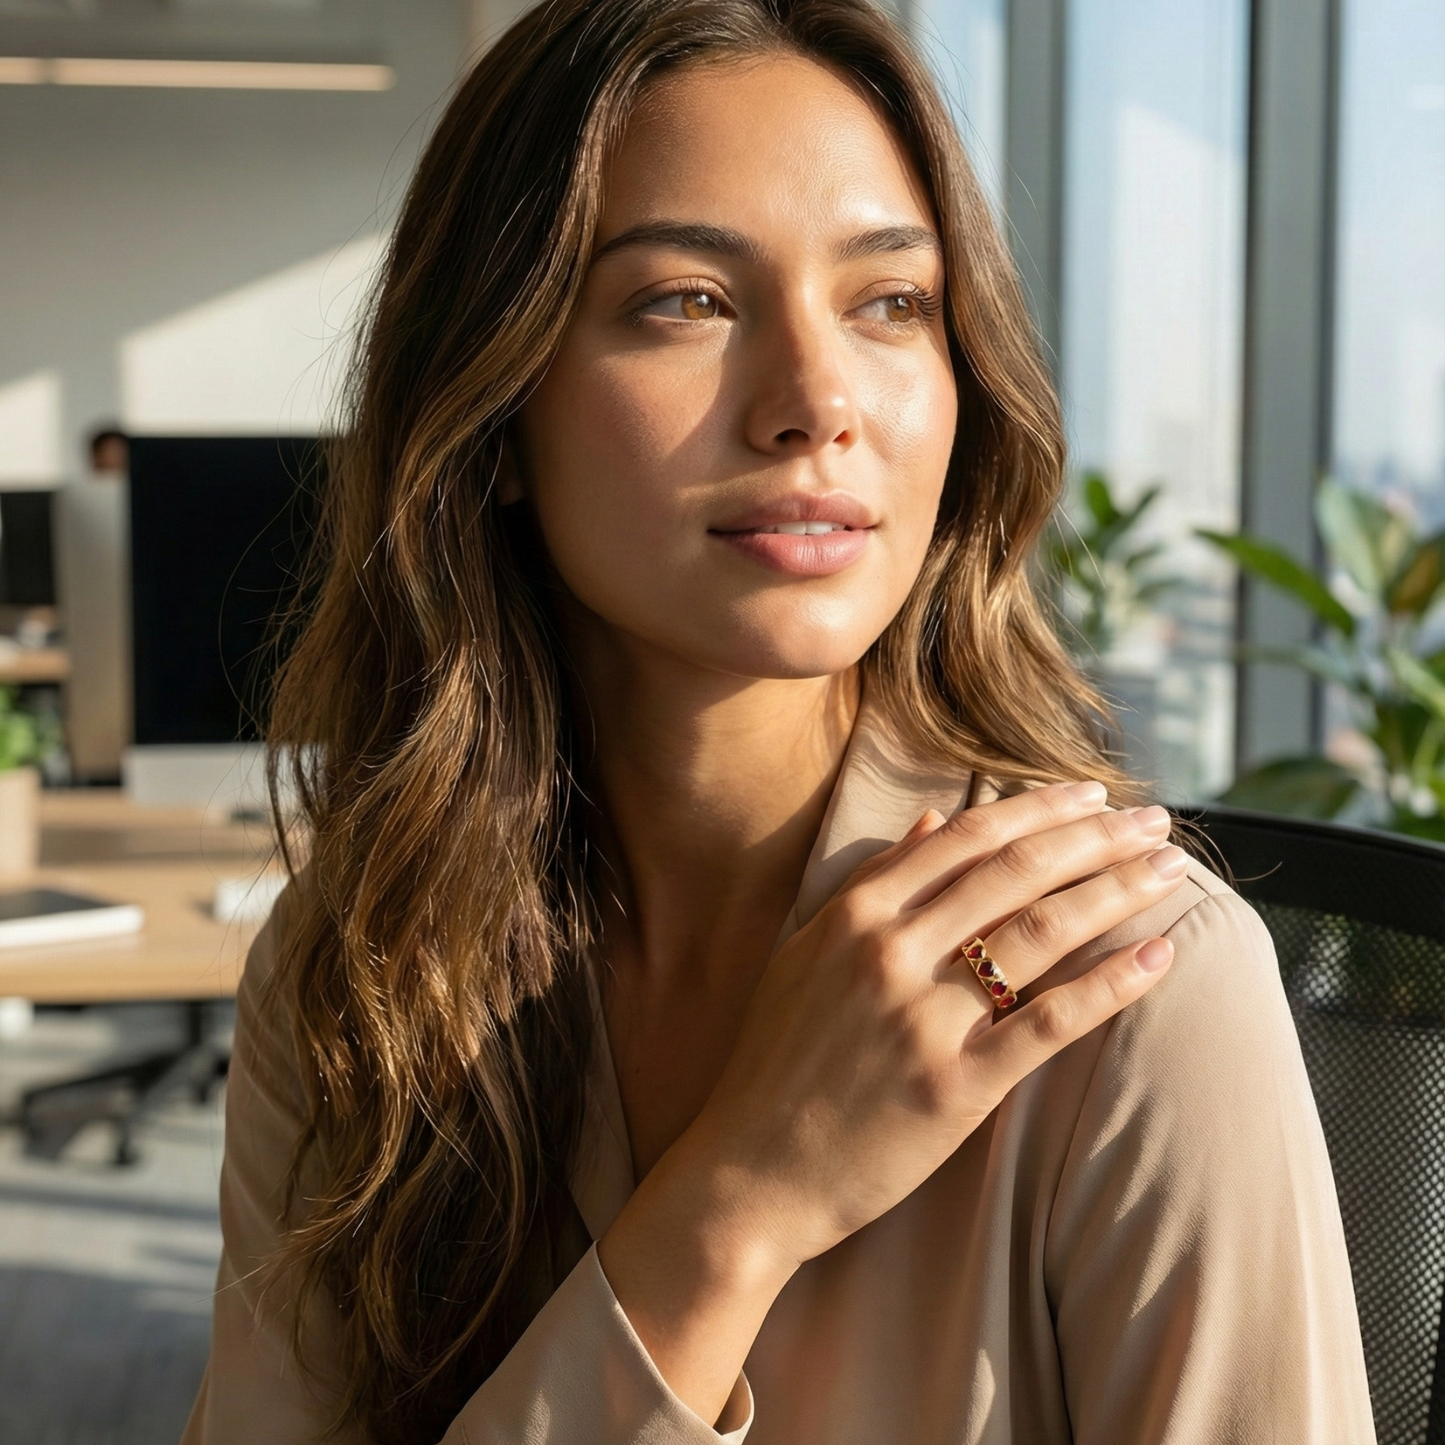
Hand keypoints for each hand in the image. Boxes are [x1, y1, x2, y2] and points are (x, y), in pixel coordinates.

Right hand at [599, 781, 1185, 1424]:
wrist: (751, 1171)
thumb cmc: (778, 1061)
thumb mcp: (806, 953)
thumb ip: (868, 882)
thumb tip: (930, 817)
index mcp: (855, 914)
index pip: (967, 837)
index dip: (1039, 808)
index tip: (1092, 793)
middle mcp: (891, 952)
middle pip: (1016, 873)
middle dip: (1096, 837)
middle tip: (1155, 818)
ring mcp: (924, 1018)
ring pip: (1041, 932)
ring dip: (1116, 891)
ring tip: (1171, 869)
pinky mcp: (956, 1085)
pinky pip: (1049, 1021)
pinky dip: (1110, 984)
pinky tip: (1159, 954)